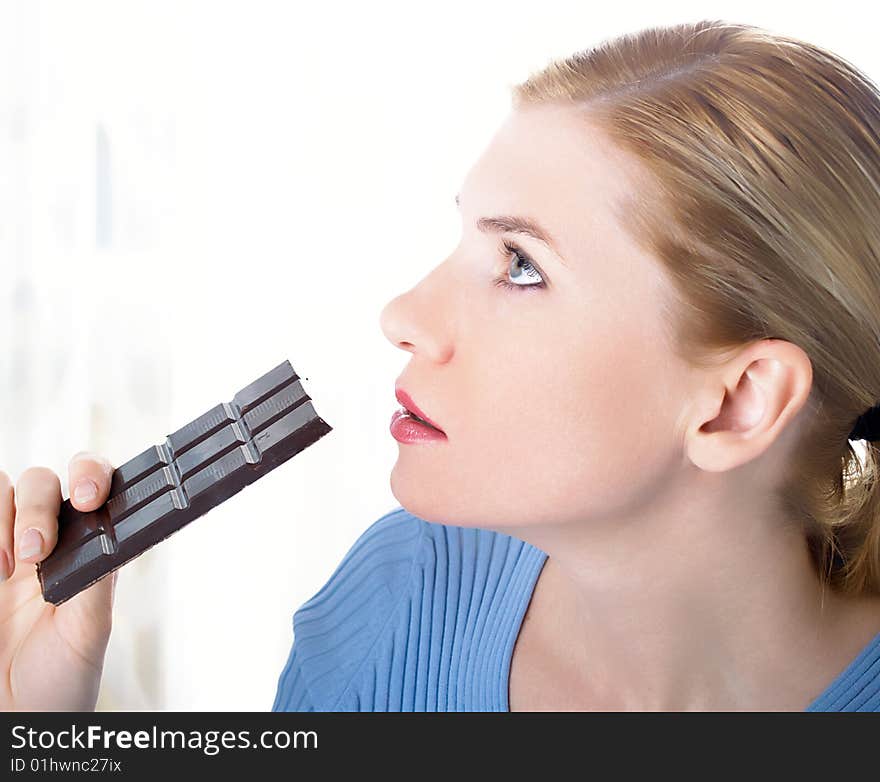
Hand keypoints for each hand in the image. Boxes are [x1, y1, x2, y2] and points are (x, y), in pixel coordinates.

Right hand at [0, 451, 117, 710]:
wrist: (15, 717)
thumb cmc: (60, 678)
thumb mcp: (89, 629)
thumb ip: (98, 576)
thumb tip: (112, 532)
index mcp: (85, 546)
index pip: (92, 483)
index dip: (91, 474)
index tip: (88, 499)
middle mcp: (46, 539)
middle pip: (38, 481)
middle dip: (37, 506)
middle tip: (35, 552)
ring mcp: (3, 550)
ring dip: (0, 518)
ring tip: (6, 570)